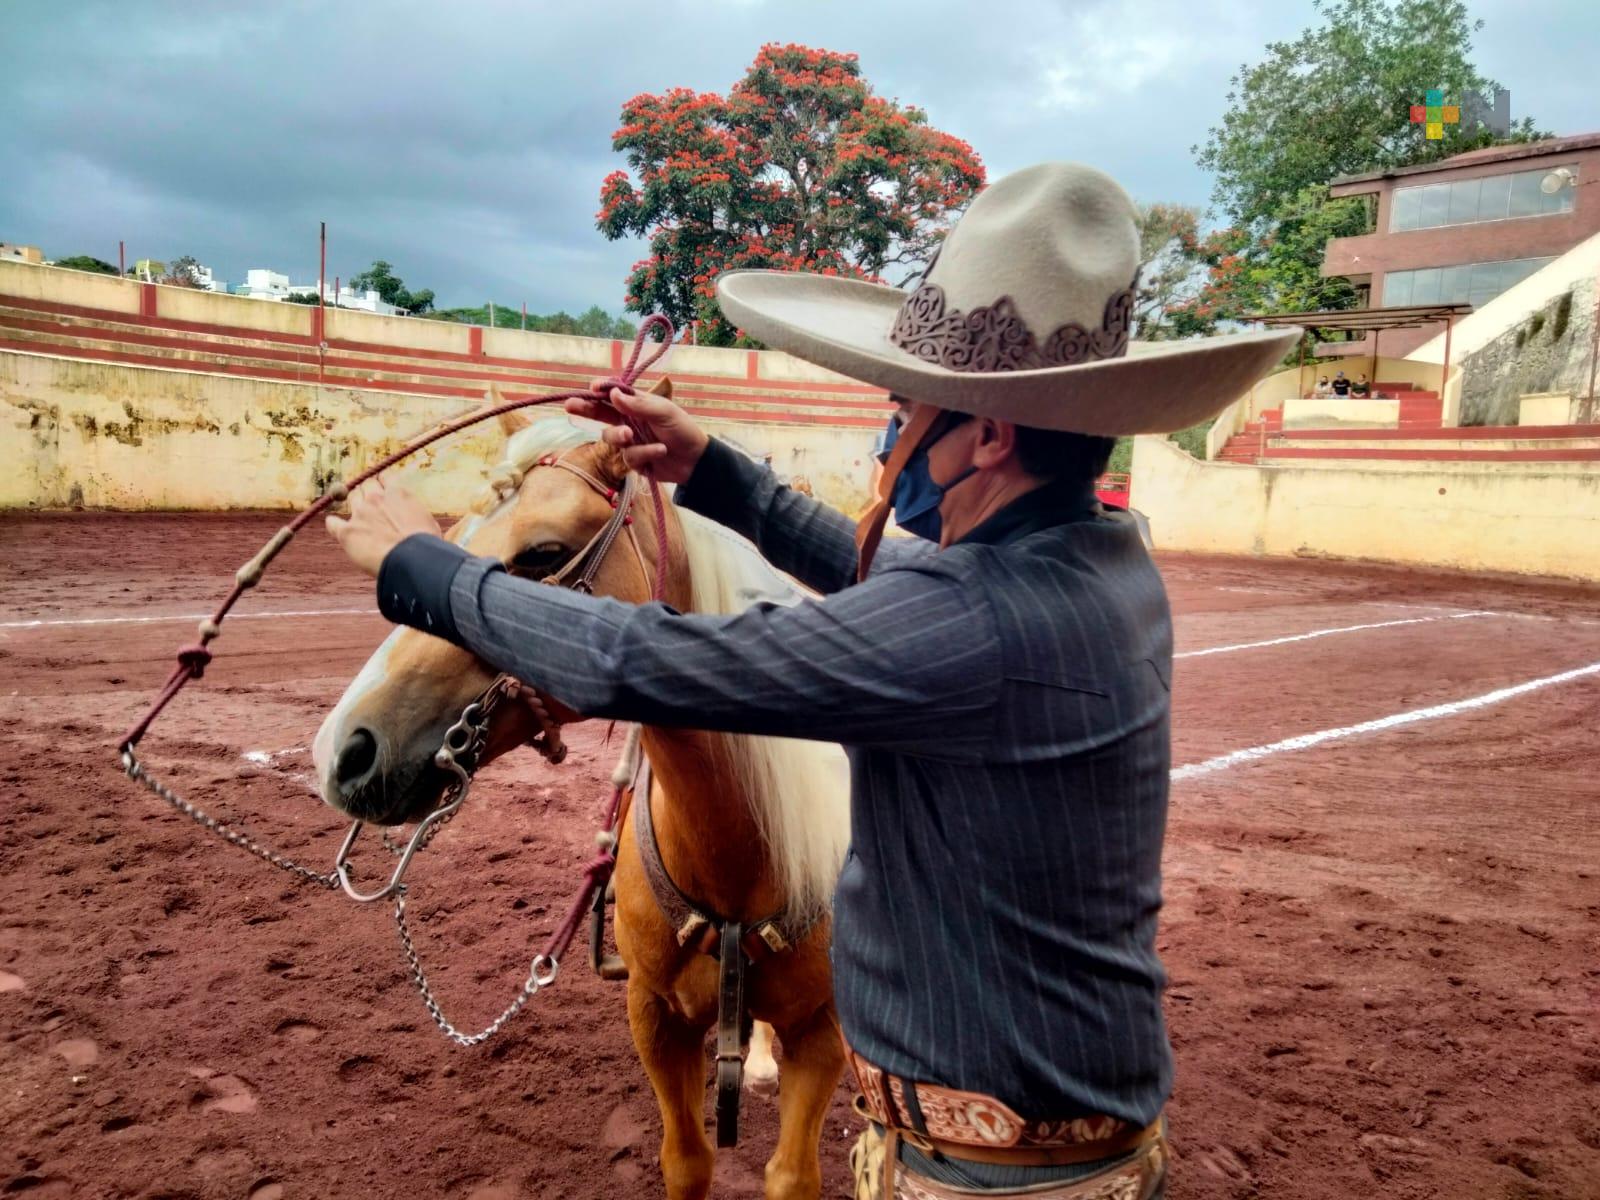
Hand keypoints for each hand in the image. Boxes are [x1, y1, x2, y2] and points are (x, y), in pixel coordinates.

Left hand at [325, 478, 441, 576]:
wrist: (411, 561)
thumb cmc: (425, 545)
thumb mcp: (427, 521)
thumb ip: (414, 512)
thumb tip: (414, 515)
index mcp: (398, 493)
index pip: (384, 477)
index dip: (382, 482)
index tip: (382, 487)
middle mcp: (376, 498)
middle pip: (366, 485)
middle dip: (367, 490)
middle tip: (369, 499)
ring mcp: (360, 513)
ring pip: (351, 498)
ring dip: (354, 502)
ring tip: (357, 512)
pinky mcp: (347, 532)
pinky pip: (333, 523)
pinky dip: (333, 523)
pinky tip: (334, 525)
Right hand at [564, 382, 708, 483]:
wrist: (696, 461)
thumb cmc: (683, 430)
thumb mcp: (664, 412)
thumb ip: (638, 404)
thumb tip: (613, 394)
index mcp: (636, 404)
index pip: (612, 394)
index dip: (600, 390)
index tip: (592, 389)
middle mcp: (628, 420)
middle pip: (600, 413)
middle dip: (585, 409)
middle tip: (570, 406)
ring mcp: (629, 441)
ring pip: (610, 437)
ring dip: (619, 435)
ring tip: (631, 436)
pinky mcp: (633, 461)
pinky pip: (628, 456)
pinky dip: (644, 453)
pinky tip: (660, 450)